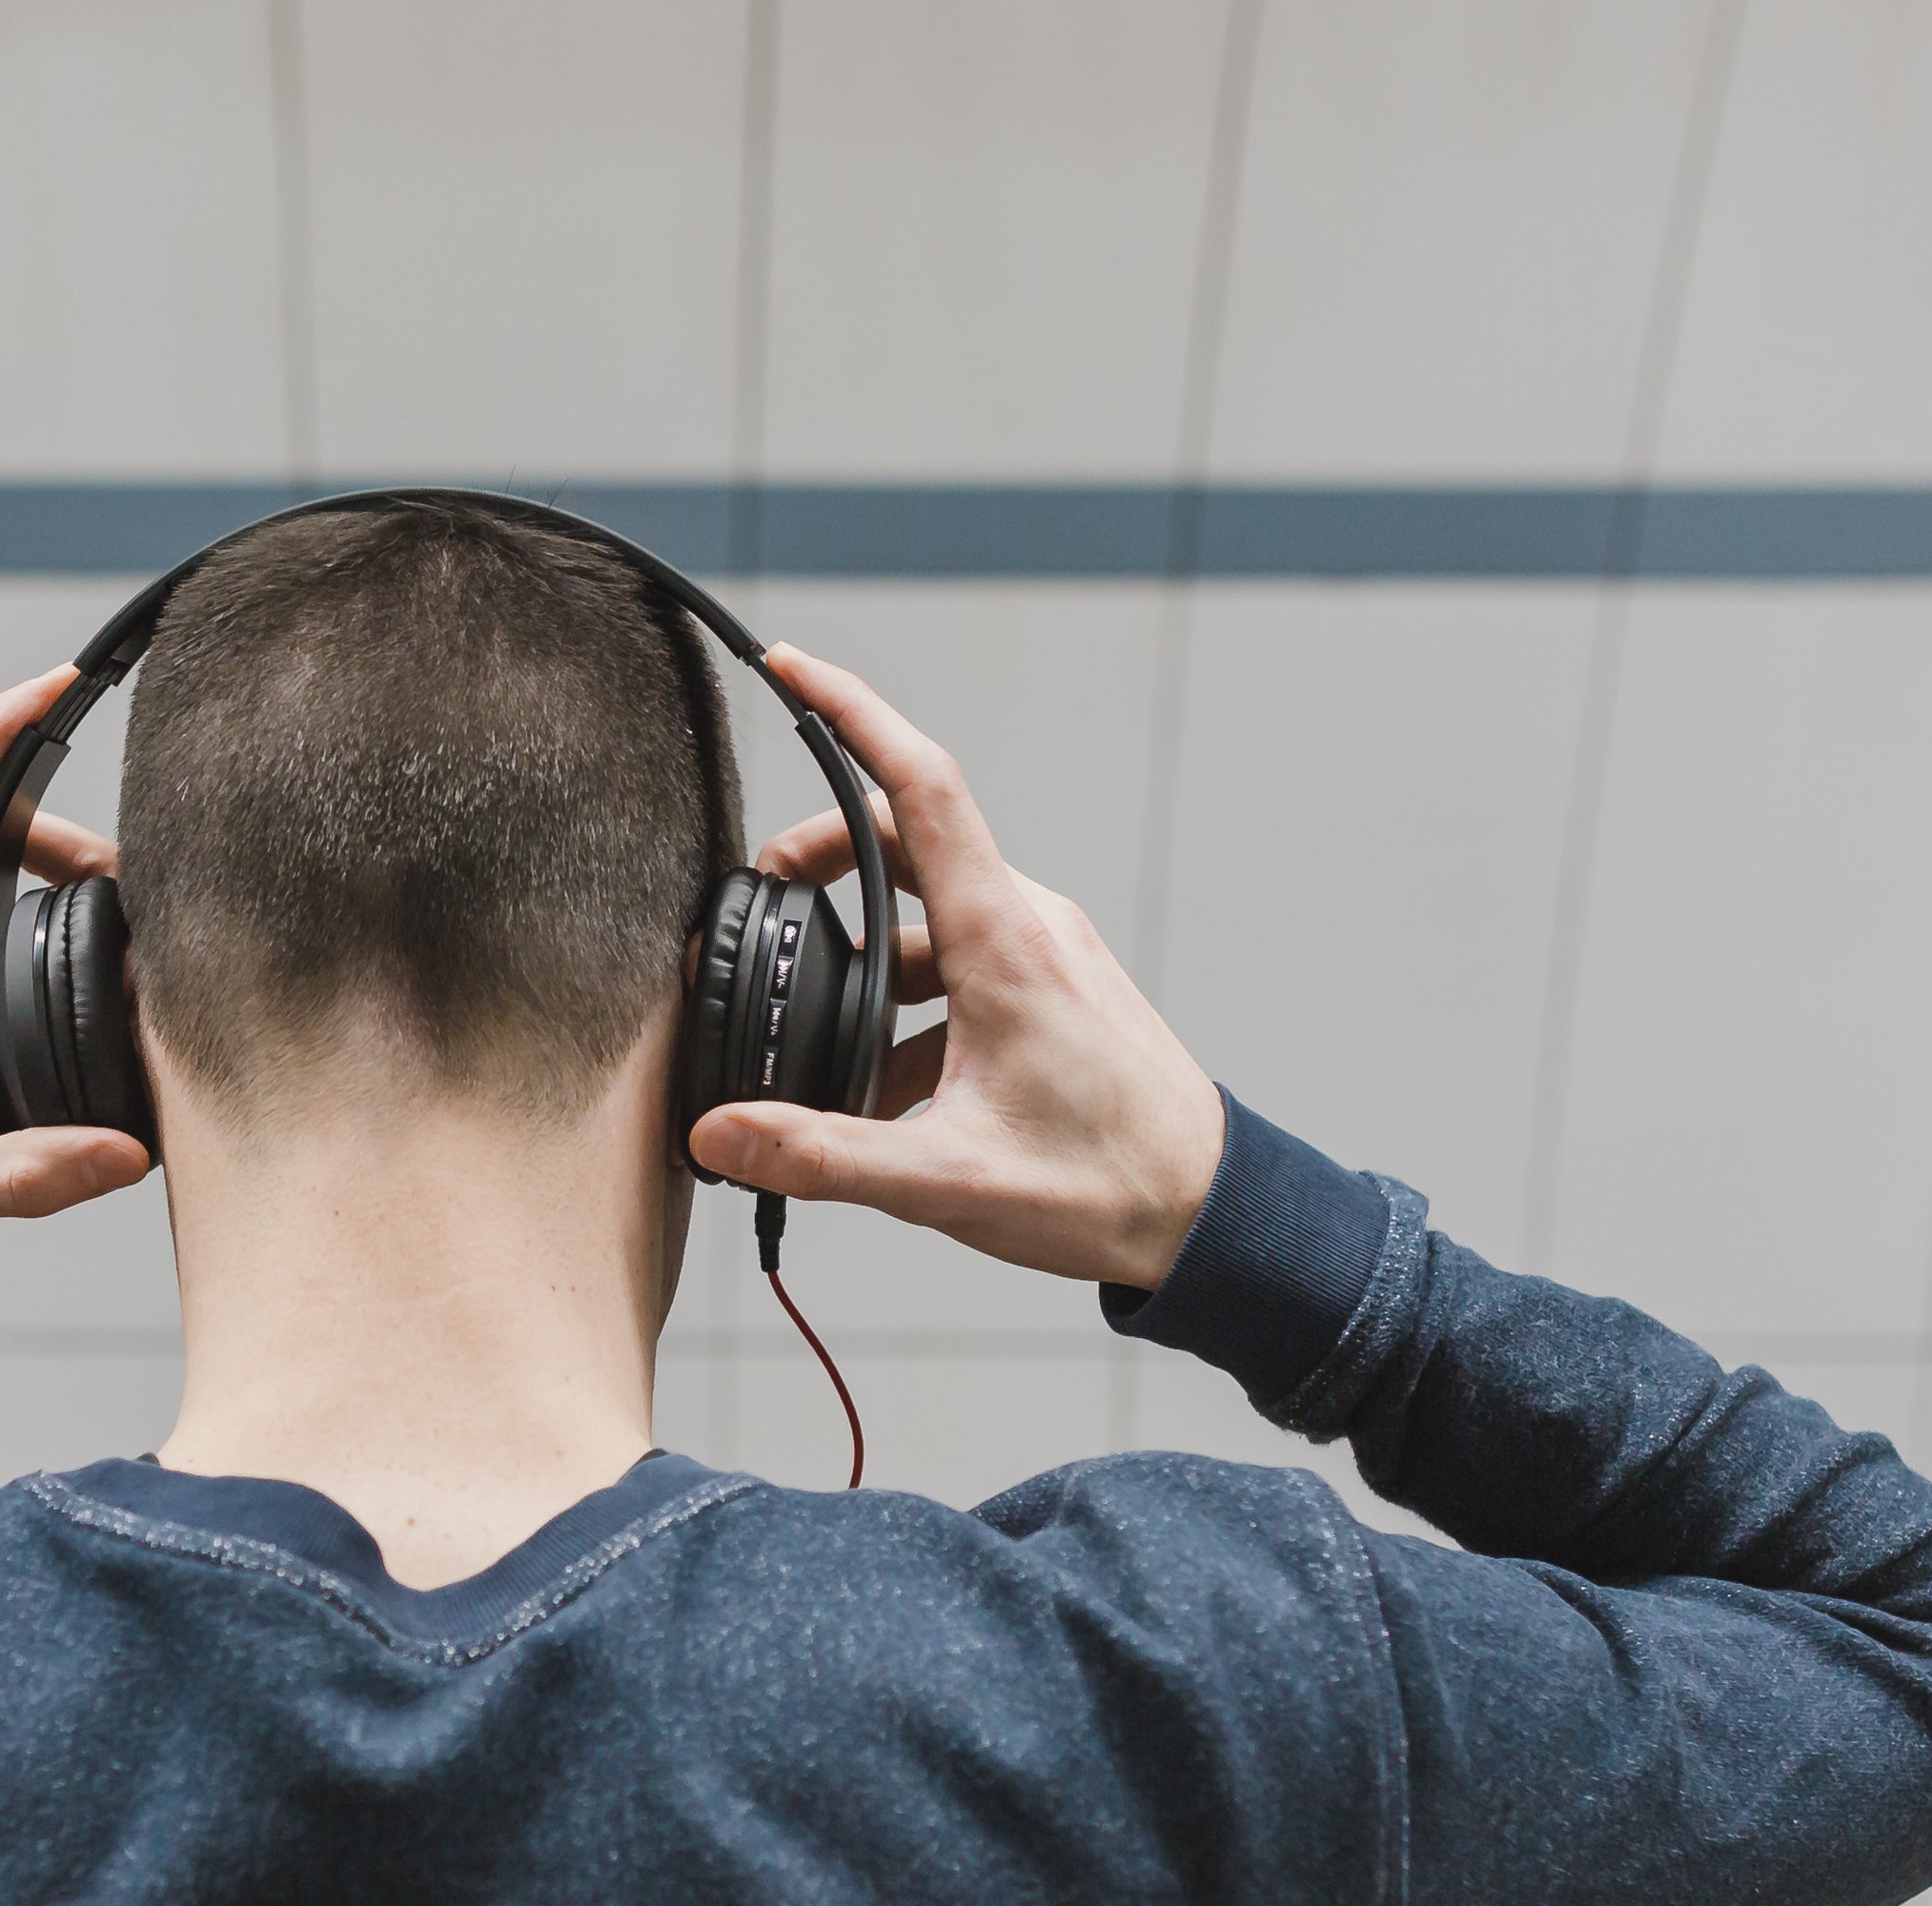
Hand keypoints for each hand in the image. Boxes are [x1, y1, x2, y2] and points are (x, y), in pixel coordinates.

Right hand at [687, 647, 1225, 1289]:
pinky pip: (958, 966)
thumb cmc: (1103, 1186)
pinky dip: (903, 1001)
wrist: (1209, 1213)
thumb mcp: (946, 1179)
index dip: (851, 712)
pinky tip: (878, 1084)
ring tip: (806, 1021)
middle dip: (821, 858)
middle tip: (761, 900)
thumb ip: (823, 1155)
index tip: (790, 666)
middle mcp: (1027, 926)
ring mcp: (1045, 954)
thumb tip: (721, 1133)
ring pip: (928, 916)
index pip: (923, 787)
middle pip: (907, 844)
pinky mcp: (1052, 990)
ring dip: (861, 950)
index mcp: (1003, 943)